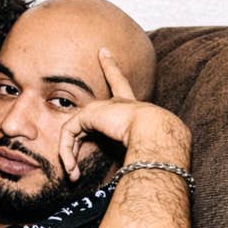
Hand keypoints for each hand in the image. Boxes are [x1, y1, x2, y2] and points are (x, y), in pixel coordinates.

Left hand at [59, 48, 189, 180]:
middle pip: (87, 115)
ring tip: (74, 176)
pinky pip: (69, 135)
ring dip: (71, 157)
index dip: (112, 67)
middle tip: (72, 170)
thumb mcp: (144, 145)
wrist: (158, 133)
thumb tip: (134, 173)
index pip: (120, 84)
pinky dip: (67, 153)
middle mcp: (116, 103)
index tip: (103, 51)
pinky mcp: (89, 114)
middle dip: (72, 139)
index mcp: (132, 107)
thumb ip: (134, 151)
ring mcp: (101, 107)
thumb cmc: (160, 142)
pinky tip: (72, 167)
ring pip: (74, 133)